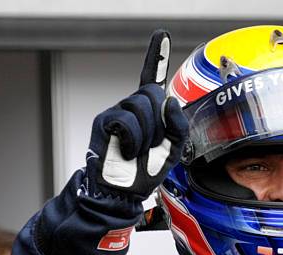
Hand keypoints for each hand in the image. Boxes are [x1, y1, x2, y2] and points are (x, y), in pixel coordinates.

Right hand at [85, 30, 187, 199]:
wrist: (123, 191)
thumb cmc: (145, 172)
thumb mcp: (172, 150)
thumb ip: (178, 126)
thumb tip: (170, 100)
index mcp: (150, 113)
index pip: (153, 80)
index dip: (156, 58)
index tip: (161, 35)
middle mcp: (132, 108)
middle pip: (151, 94)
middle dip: (157, 123)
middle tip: (150, 145)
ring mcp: (117, 112)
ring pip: (140, 107)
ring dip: (145, 135)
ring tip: (136, 151)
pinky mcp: (104, 121)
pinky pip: (126, 121)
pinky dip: (132, 141)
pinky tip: (125, 151)